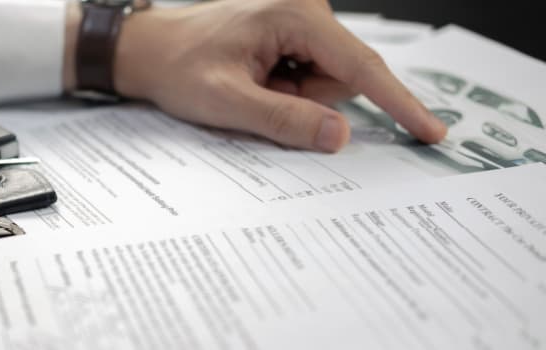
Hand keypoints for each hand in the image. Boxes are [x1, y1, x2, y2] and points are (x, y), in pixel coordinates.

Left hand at [108, 0, 446, 151]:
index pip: (361, 66)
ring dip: (296, 95)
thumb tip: (340, 136)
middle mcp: (306, 9)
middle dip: (309, 100)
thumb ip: (285, 120)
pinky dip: (290, 87)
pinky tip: (257, 78)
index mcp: (294, 15)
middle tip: (258, 95)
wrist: (152, 49)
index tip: (432, 132)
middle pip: (345, 76)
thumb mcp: (227, 101)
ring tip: (253, 84)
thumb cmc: (179, 66)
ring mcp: (302, 20)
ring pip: (330, 79)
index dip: (400, 103)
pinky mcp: (295, 33)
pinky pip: (314, 73)